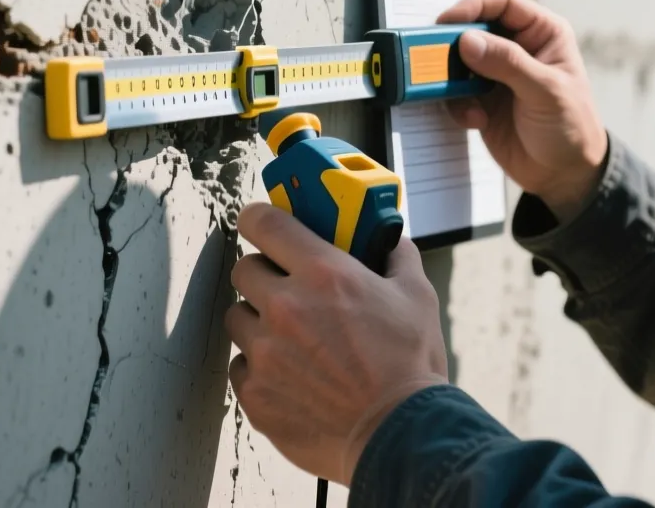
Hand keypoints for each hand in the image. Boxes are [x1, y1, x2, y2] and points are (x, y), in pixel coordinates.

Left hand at [225, 203, 447, 486]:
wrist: (397, 436)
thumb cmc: (410, 368)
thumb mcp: (417, 297)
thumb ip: (397, 257)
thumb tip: (391, 240)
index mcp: (323, 274)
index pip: (264, 222)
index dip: (260, 218)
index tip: (263, 223)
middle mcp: (285, 308)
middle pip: (243, 269)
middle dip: (263, 273)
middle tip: (287, 288)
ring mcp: (265, 353)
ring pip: (237, 318)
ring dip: (258, 321)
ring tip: (291, 338)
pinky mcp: (255, 394)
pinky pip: (240, 365)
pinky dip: (259, 366)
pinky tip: (291, 373)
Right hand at [439, 0, 607, 215]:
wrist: (564, 175)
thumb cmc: (571, 127)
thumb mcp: (546, 91)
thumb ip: (508, 64)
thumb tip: (468, 41)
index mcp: (542, 33)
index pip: (503, 3)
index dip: (473, 6)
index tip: (448, 22)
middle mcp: (518, 48)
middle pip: (474, 28)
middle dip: (454, 44)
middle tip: (434, 56)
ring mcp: (497, 74)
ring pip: (459, 60)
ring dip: (453, 78)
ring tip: (457, 96)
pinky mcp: (482, 99)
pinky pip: (456, 91)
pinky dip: (458, 104)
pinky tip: (475, 120)